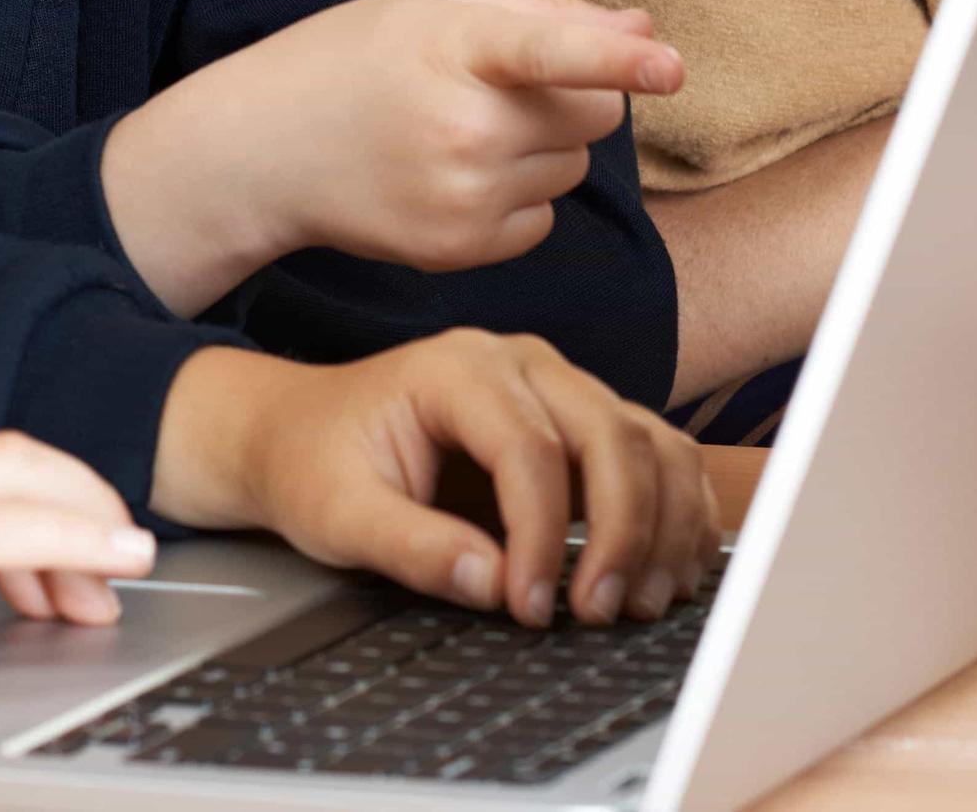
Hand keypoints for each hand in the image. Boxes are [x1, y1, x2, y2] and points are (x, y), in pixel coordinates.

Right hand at [105, 0, 680, 312]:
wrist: (261, 151)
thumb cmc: (349, 60)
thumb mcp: (429, 10)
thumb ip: (538, 15)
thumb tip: (643, 27)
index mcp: (451, 48)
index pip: (550, 52)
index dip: (617, 59)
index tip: (671, 67)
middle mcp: (461, 127)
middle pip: (596, 115)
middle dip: (576, 98)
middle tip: (501, 89)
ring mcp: (461, 195)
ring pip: (573, 170)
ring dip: (541, 150)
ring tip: (460, 133)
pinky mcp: (460, 249)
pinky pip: (543, 222)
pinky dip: (517, 201)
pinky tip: (452, 178)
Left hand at [152, 337, 718, 629]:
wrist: (300, 433)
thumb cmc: (315, 462)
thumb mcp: (339, 514)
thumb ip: (412, 547)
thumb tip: (491, 585)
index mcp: (457, 367)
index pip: (531, 450)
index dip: (542, 538)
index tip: (531, 607)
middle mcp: (521, 363)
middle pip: (612, 436)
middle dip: (622, 532)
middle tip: (598, 613)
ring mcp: (559, 386)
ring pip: (650, 443)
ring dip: (663, 526)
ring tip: (639, 602)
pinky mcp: (580, 423)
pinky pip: (655, 458)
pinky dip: (676, 515)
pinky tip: (664, 574)